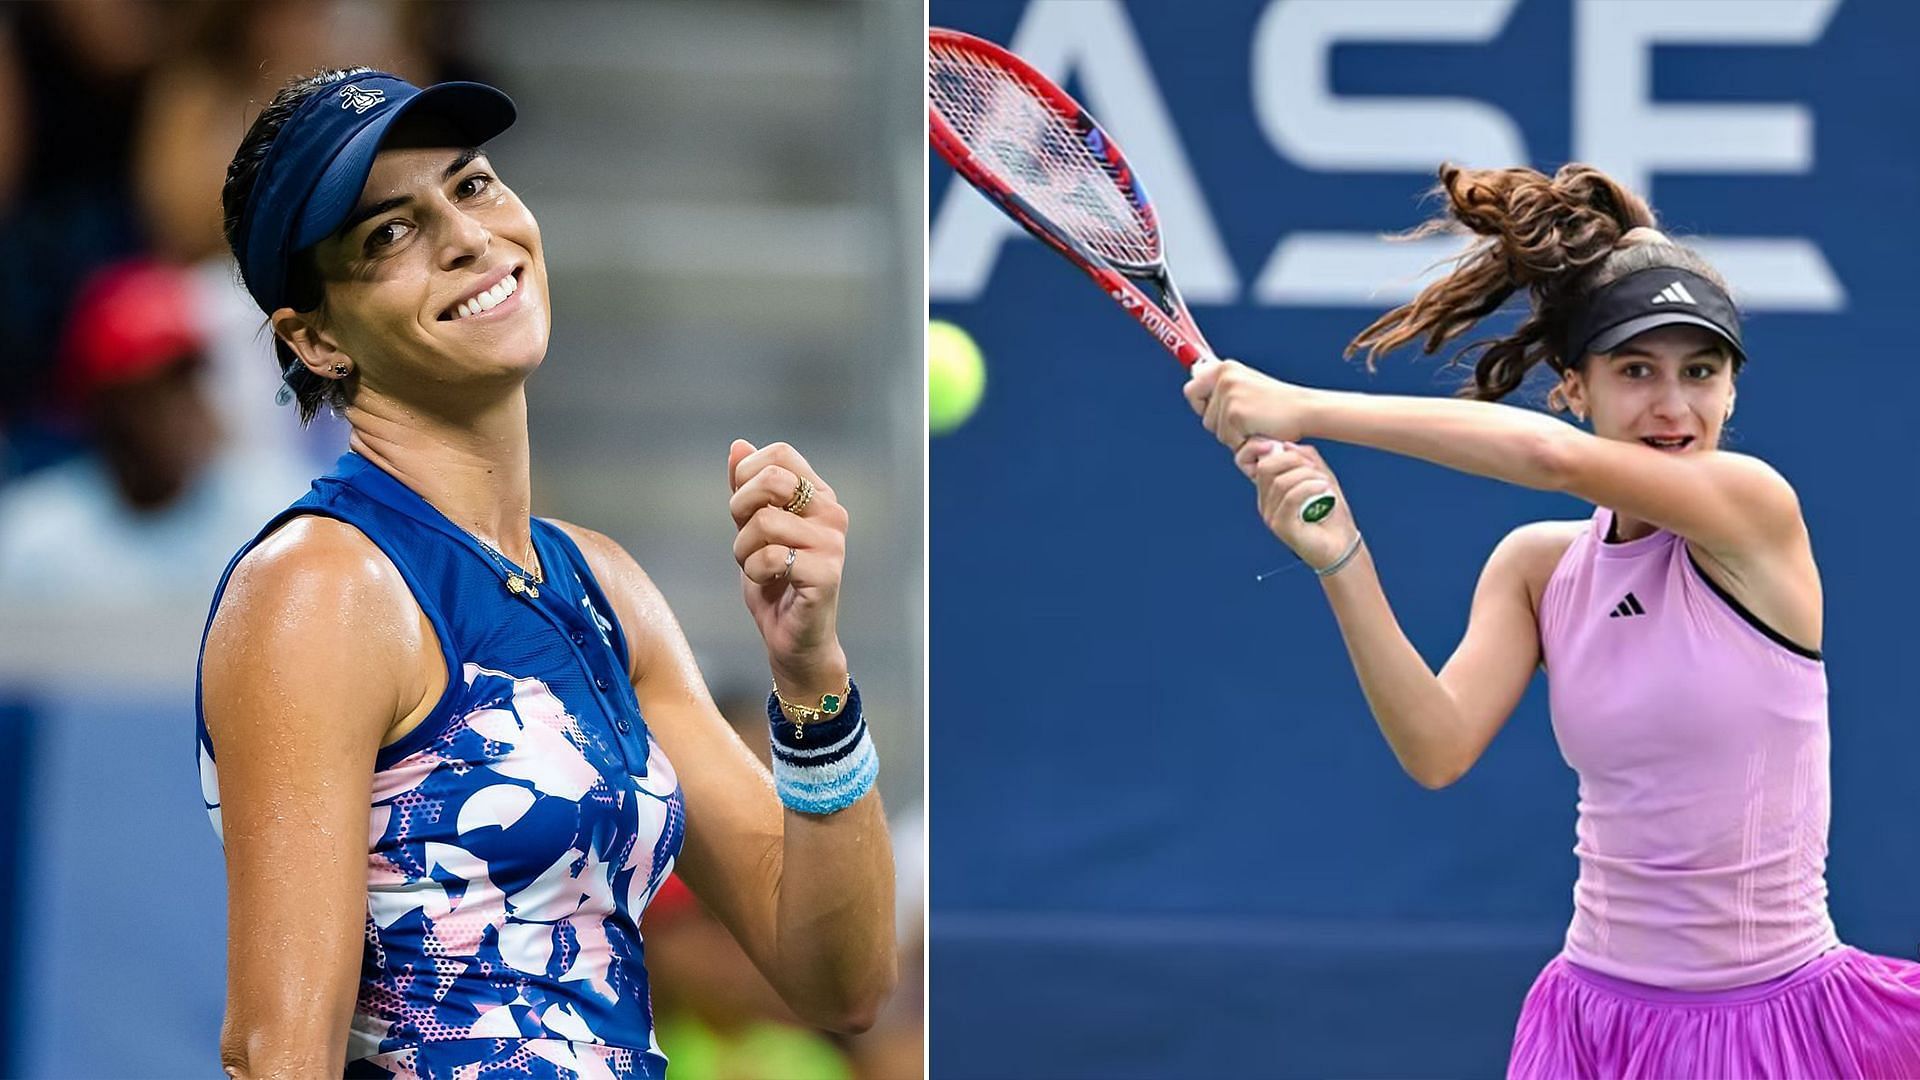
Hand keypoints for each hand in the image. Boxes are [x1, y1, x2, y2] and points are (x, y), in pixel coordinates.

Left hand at [727, 439, 848, 694]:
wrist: (793, 637)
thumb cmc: (775, 581)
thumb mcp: (752, 528)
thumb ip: (746, 488)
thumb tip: (738, 446)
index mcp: (818, 494)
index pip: (780, 454)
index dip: (747, 476)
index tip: (745, 509)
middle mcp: (832, 512)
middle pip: (773, 479)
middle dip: (741, 508)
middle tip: (747, 537)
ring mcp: (832, 543)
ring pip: (764, 521)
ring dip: (744, 549)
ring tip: (758, 566)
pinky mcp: (826, 573)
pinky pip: (770, 556)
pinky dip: (754, 572)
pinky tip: (768, 583)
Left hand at [1183, 358, 1316, 449]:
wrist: (1305, 410)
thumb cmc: (1279, 404)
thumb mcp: (1248, 385)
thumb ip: (1224, 387)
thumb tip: (1194, 382)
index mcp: (1225, 369)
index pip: (1191, 390)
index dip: (1201, 405)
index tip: (1218, 412)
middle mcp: (1224, 378)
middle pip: (1205, 418)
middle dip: (1223, 426)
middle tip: (1248, 420)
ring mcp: (1229, 396)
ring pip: (1217, 432)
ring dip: (1235, 436)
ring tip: (1257, 424)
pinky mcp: (1235, 414)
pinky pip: (1230, 440)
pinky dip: (1245, 442)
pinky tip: (1261, 431)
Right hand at [1234, 438, 1358, 567]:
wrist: (1342, 544)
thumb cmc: (1332, 513)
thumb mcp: (1321, 476)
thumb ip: (1305, 458)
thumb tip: (1285, 445)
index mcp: (1270, 489)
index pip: (1251, 462)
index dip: (1259, 448)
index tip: (1282, 445)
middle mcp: (1265, 502)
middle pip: (1265, 468)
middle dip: (1293, 460)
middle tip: (1315, 468)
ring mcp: (1271, 515)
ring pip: (1281, 482)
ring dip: (1308, 476)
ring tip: (1324, 484)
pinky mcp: (1281, 526)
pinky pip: (1291, 497)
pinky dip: (1310, 488)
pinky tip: (1324, 490)